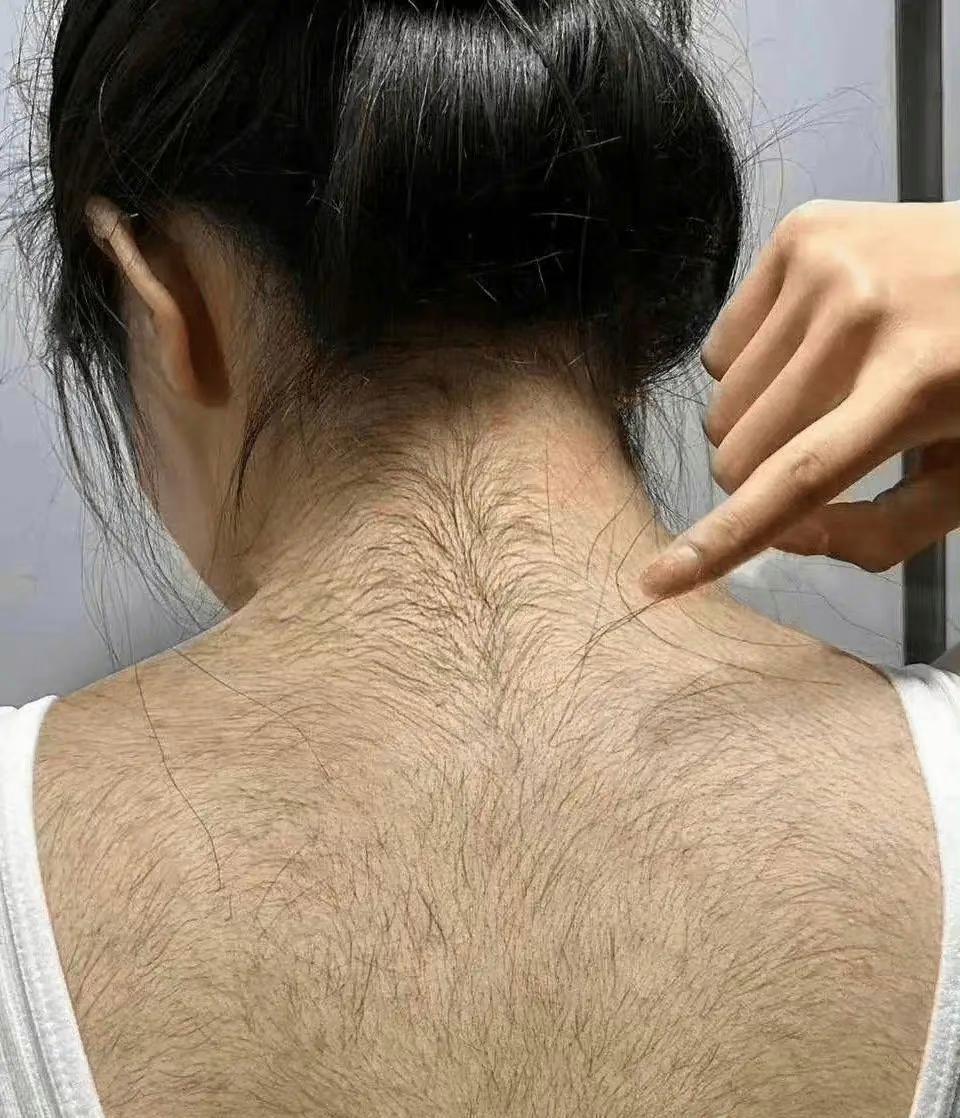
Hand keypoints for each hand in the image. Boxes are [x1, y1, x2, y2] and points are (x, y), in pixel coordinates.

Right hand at [640, 198, 959, 598]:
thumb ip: (877, 533)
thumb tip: (782, 534)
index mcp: (918, 387)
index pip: (797, 479)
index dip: (721, 541)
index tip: (656, 582)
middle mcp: (861, 317)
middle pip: (738, 450)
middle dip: (762, 474)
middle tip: (820, 449)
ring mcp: (824, 265)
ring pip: (722, 402)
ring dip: (758, 419)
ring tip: (827, 390)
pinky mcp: (800, 232)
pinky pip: (720, 346)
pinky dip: (752, 366)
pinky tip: (811, 348)